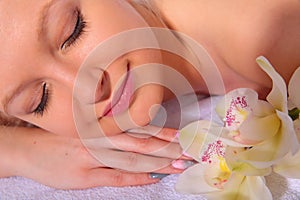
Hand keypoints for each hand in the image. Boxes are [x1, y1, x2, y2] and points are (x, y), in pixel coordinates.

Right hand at [9, 126, 188, 188]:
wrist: (29, 149)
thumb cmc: (63, 139)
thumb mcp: (88, 129)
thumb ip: (113, 133)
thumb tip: (142, 136)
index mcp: (104, 125)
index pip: (140, 128)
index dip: (165, 132)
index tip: (185, 137)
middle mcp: (102, 136)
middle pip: (142, 141)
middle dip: (168, 147)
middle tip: (190, 151)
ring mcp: (93, 155)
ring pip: (132, 157)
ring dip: (158, 161)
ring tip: (179, 164)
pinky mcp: (84, 175)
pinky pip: (115, 175)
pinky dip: (136, 176)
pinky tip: (153, 177)